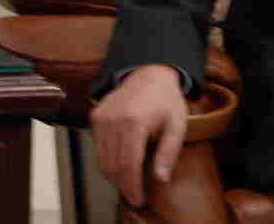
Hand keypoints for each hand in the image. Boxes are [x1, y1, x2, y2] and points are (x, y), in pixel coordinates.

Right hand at [90, 63, 187, 206]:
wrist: (150, 73)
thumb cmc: (166, 100)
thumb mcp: (177, 125)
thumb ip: (168, 153)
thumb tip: (160, 179)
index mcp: (135, 122)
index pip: (128, 165)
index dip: (132, 186)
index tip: (138, 199)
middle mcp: (113, 120)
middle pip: (112, 165)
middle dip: (123, 185)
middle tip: (135, 194)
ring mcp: (101, 117)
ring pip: (102, 159)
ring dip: (115, 174)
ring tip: (130, 180)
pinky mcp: (95, 116)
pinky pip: (98, 147)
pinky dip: (108, 159)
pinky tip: (123, 160)